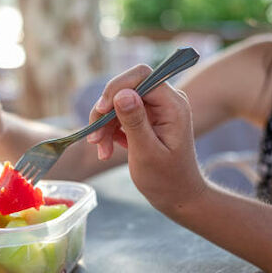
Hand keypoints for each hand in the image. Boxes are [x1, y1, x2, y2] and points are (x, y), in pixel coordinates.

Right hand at [87, 64, 207, 210]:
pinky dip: (109, 130)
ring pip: (118, 101)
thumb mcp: (147, 153)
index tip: (101, 112)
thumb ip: (135, 122)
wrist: (177, 196)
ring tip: (101, 150)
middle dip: (106, 110)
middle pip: (126, 87)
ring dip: (104, 124)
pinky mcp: (145, 118)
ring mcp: (155, 109)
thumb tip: (122, 94)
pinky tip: (106, 149)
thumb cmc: (166, 179)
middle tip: (95, 137)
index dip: (117, 89)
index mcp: (172, 105)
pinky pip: (120, 113)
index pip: (141, 76)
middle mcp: (165, 101)